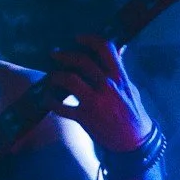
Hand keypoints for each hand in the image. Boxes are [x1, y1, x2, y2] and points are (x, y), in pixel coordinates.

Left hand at [48, 35, 153, 155]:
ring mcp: (95, 103)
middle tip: (54, 54)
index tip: (78, 37)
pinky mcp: (84, 118)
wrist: (133, 142)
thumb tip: (119, 49)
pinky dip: (50, 102)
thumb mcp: (130, 88)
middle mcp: (107, 87)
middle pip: (82, 61)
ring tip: (51, 76)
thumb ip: (120, 70)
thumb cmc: (132, 113)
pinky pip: (61, 107)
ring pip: (69, 80)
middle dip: (65, 54)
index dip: (90, 39)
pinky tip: (46, 99)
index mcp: (119, 78)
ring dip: (55, 76)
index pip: (105, 49)